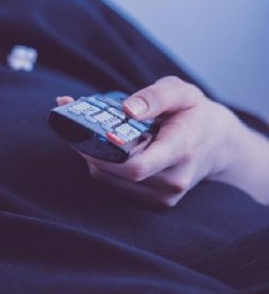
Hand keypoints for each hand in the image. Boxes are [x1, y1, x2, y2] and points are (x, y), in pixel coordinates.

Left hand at [58, 76, 261, 206]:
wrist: (217, 144)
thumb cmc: (194, 113)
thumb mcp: (181, 92)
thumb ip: (155, 96)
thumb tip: (127, 109)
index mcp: (181, 150)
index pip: (138, 167)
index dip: (108, 156)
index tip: (91, 135)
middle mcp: (173, 180)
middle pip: (116, 173)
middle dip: (90, 149)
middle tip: (76, 123)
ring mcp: (164, 196)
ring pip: (109, 180)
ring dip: (91, 156)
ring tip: (88, 132)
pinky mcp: (153, 202)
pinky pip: (114, 185)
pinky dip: (101, 166)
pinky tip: (102, 148)